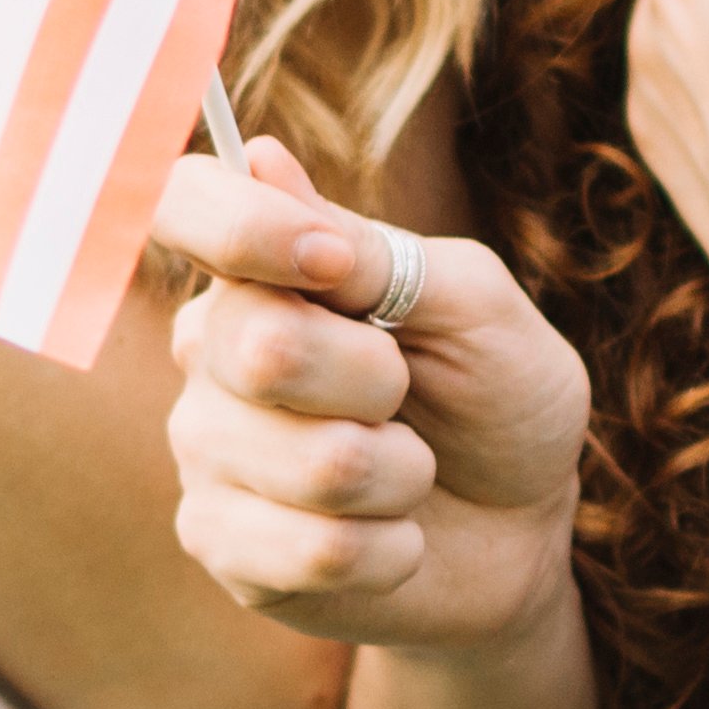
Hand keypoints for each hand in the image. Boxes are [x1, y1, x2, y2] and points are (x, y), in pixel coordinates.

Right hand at [156, 143, 586, 652]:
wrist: (523, 525)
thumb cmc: (495, 393)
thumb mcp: (472, 303)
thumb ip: (372, 249)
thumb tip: (259, 157)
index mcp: (263, 269)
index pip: (185, 206)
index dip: (246, 229)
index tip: (334, 265)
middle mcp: (212, 353)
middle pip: (260, 346)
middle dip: (378, 378)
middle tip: (406, 392)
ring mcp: (207, 453)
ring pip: (308, 463)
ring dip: (400, 473)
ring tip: (410, 471)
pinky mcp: (224, 549)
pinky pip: (312, 551)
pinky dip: (391, 548)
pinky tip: (395, 540)